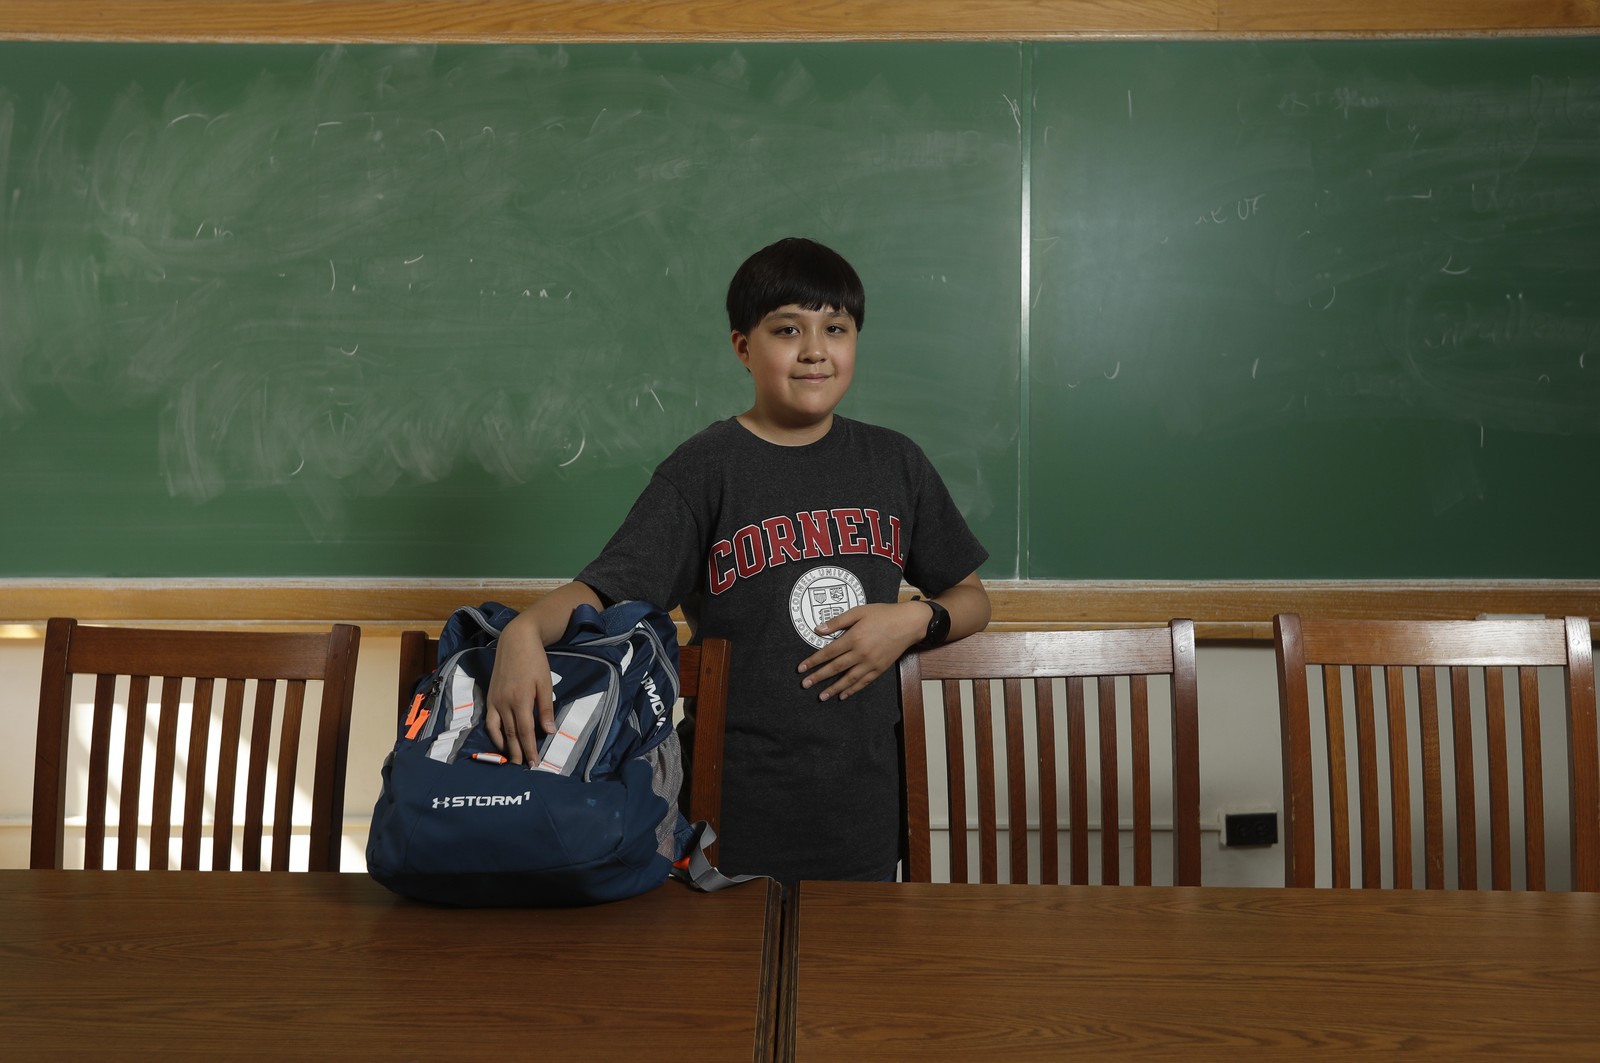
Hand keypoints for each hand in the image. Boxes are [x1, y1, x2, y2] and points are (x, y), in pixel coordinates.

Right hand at [484, 611, 557, 764]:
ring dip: (504, 747)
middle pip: (511, 735)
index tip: (534, 764)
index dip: (529, 749)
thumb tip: (548, 731)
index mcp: (521, 700)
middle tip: (523, 768)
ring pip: (498, 730)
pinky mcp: (490, 697)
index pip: (526, 732)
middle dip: (517, 753)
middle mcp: (504, 703)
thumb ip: (545, 708)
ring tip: (511, 760)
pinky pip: (489, 721)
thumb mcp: (545, 683)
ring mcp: (495, 701)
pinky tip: (501, 741)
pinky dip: (494, 734)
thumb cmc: (535, 661)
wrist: (515, 641)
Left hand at [797, 601, 929, 701]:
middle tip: (805, 685)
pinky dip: (852, 690)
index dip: (813, 661)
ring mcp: (871, 663)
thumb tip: (818, 629)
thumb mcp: (859, 612)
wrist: (908, 623)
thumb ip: (838, 622)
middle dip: (818, 677)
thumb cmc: (883, 614)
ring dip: (833, 688)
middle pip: (835, 668)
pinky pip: (863, 682)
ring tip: (821, 696)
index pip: (828, 652)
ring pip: (848, 679)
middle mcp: (861, 653)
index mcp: (854, 637)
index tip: (801, 668)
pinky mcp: (880, 668)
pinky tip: (843, 695)